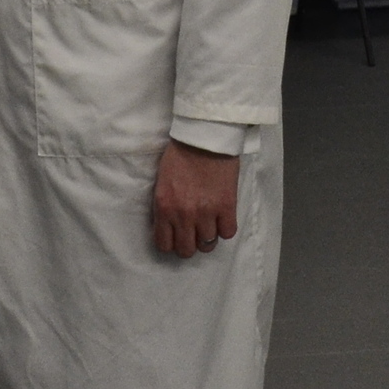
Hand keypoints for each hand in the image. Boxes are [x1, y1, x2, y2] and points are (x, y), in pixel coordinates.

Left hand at [152, 140, 238, 257]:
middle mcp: (183, 215)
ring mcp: (206, 212)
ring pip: (207, 245)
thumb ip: (165, 207)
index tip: (176, 236)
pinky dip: (225, 228)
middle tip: (194, 233)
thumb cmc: (180, 155)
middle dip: (189, 244)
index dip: (171, 243)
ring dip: (208, 236)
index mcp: (164, 207)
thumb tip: (169, 226)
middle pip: (186, 250)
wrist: (204, 137)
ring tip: (210, 224)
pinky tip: (222, 218)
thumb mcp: (162, 183)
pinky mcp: (227, 206)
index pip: (164, 245)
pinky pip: (227, 233)